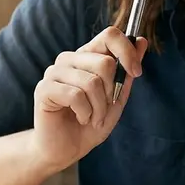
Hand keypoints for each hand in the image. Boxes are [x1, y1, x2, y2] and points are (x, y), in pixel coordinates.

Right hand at [32, 26, 147, 170]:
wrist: (66, 149)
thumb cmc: (90, 124)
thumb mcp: (117, 98)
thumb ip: (127, 71)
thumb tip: (141, 41)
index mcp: (87, 56)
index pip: (109, 35)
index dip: (127, 52)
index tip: (137, 72)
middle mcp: (69, 59)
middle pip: (104, 62)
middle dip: (112, 92)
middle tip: (105, 109)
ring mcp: (54, 72)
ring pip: (91, 82)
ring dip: (99, 108)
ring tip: (93, 119)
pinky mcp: (44, 89)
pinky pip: (75, 95)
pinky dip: (85, 113)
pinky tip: (80, 118)